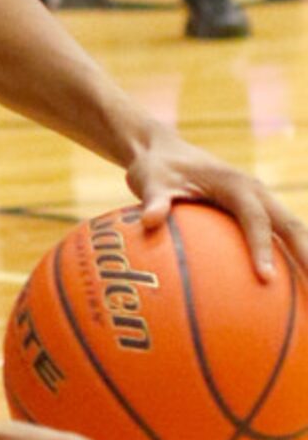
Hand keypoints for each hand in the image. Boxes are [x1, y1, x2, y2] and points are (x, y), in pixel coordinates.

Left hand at [124, 134, 307, 280]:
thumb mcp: (149, 181)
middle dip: (307, 255)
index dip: (262, 248)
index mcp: (235, 184)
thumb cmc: (156, 168)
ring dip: (307, 256)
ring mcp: (260, 201)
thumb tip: (148, 221)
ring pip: (292, 230)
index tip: (265, 279)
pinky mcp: (255, 210)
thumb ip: (154, 201)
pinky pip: (278, 235)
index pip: (255, 219)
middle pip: (291, 225)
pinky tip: (292, 288)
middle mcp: (256, 191)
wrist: (164, 150)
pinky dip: (290, 256)